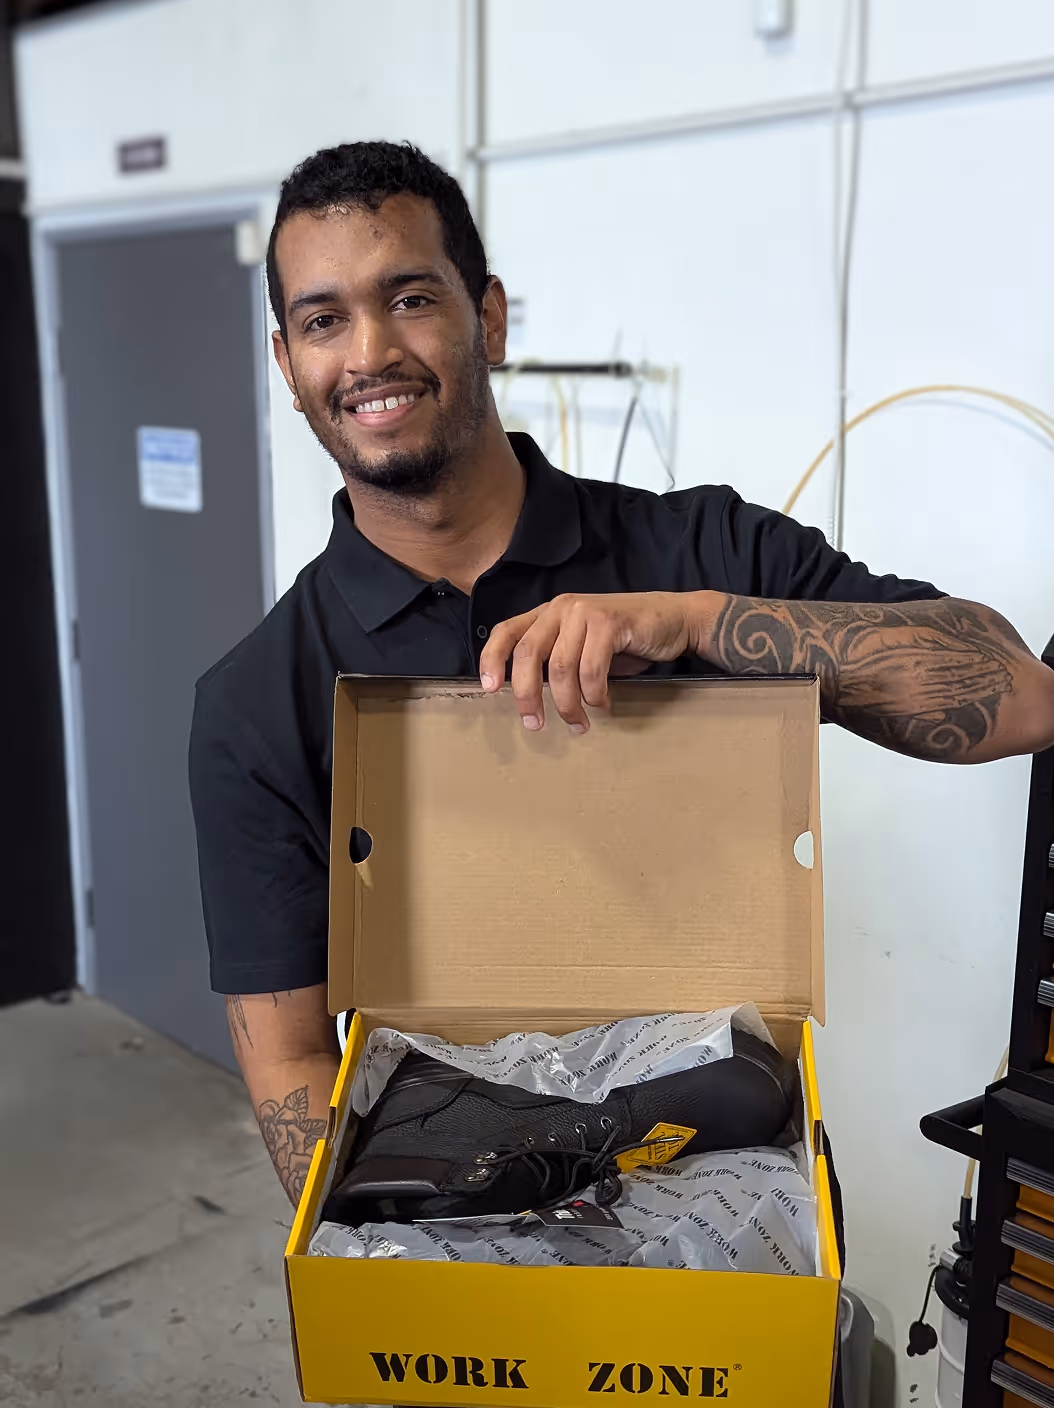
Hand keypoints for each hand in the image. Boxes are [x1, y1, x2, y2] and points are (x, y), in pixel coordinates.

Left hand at [479, 591, 711, 731]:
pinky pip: (591, 669)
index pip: (507, 632)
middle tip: (535, 724)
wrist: (675, 619)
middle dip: (526, 695)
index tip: (489, 689)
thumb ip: (556, 660)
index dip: (492, 659)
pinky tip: (602, 704)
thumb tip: (530, 696)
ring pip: (560, 668)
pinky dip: (594, 694)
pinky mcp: (609, 621)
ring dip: (568, 704)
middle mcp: (561, 607)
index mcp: (548, 613)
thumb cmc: (627, 640)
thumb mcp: (583, 647)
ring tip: (578, 724)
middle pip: (527, 654)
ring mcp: (584, 611)